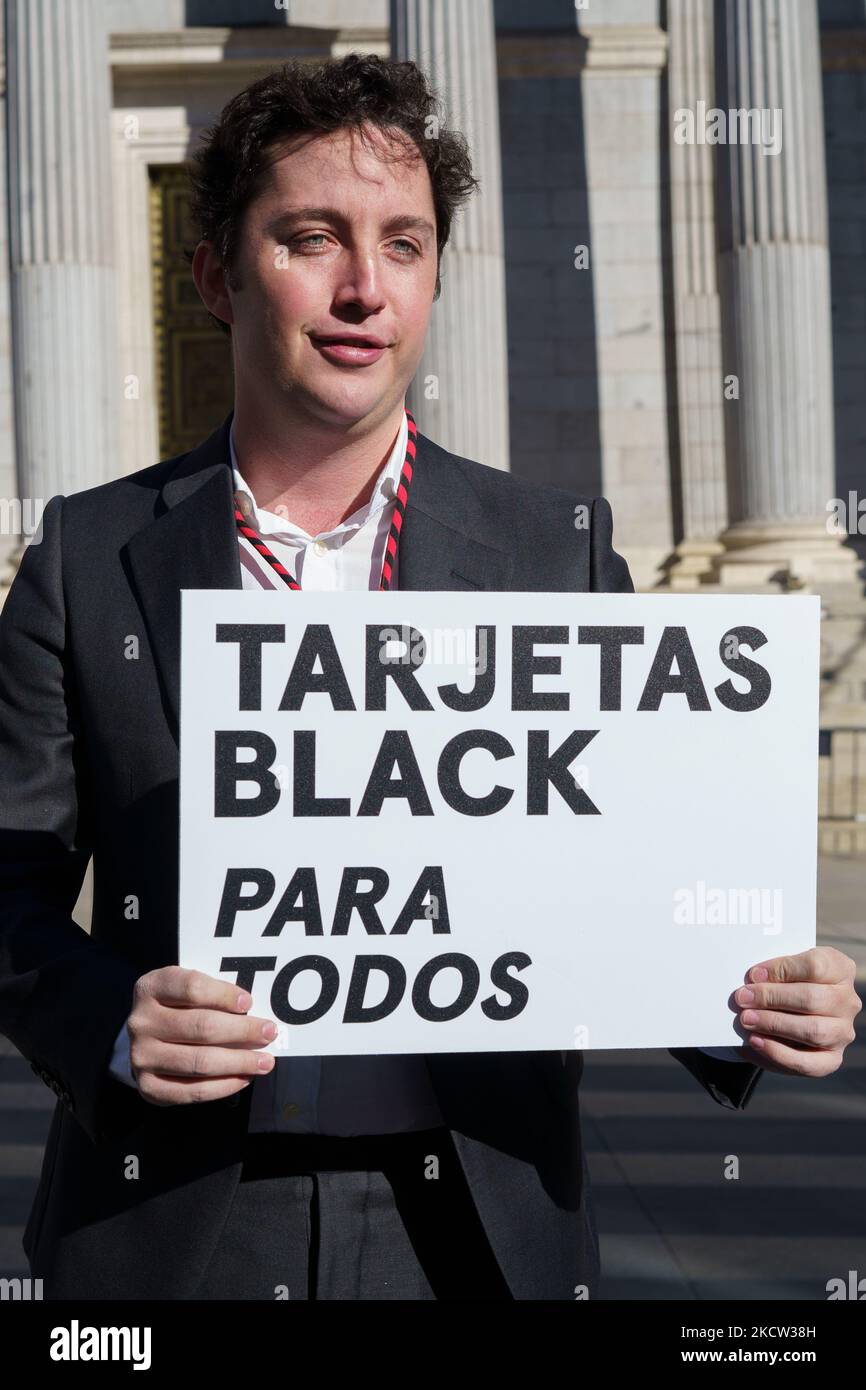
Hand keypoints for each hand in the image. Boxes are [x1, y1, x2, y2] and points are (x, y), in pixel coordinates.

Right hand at [126, 966, 275, 1104]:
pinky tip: (244, 1077)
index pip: (192, 987)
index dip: (224, 995)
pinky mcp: (148, 1086)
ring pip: (200, 1061)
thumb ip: (212, 995)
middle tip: (269, 1032)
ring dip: (239, 1061)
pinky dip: (224, 1086)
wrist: (143, 1040)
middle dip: (242, 1031)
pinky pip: (193, 1090)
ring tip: (265, 1061)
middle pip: (201, 1027)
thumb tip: (254, 1014)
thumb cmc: (176, 1009)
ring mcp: (141, 1056)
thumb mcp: (184, 990)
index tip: (249, 1003)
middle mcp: (141, 1022)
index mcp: (150, 988)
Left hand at [730, 947, 861, 1076]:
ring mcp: (842, 1032)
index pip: (815, 966)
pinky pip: (807, 1063)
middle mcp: (847, 1001)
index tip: (754, 975)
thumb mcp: (785, 969)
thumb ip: (774, 972)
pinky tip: (755, 1041)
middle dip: (772, 998)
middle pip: (811, 999)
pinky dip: (778, 1053)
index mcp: (840, 969)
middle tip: (743, 998)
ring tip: (746, 1019)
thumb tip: (754, 981)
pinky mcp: (832, 1059)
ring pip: (812, 1030)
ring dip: (773, 1024)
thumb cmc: (787, 984)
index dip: (782, 969)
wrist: (791, 1012)